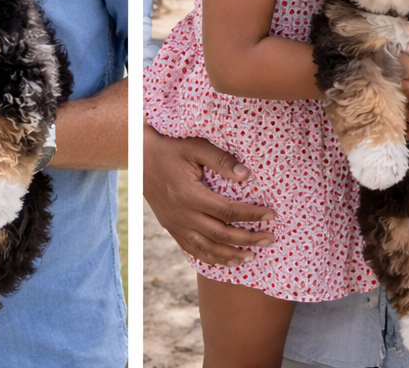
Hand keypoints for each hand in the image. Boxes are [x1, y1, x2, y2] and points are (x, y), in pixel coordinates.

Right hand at [143, 124, 274, 267]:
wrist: (137, 153)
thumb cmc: (169, 146)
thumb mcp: (195, 146)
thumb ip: (221, 161)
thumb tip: (247, 175)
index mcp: (189, 195)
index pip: (228, 211)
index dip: (252, 215)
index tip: (271, 215)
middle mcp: (182, 214)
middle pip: (221, 235)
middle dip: (248, 239)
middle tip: (270, 239)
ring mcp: (174, 224)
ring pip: (207, 248)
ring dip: (231, 256)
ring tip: (251, 257)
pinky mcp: (170, 227)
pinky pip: (191, 249)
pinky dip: (210, 259)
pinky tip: (224, 261)